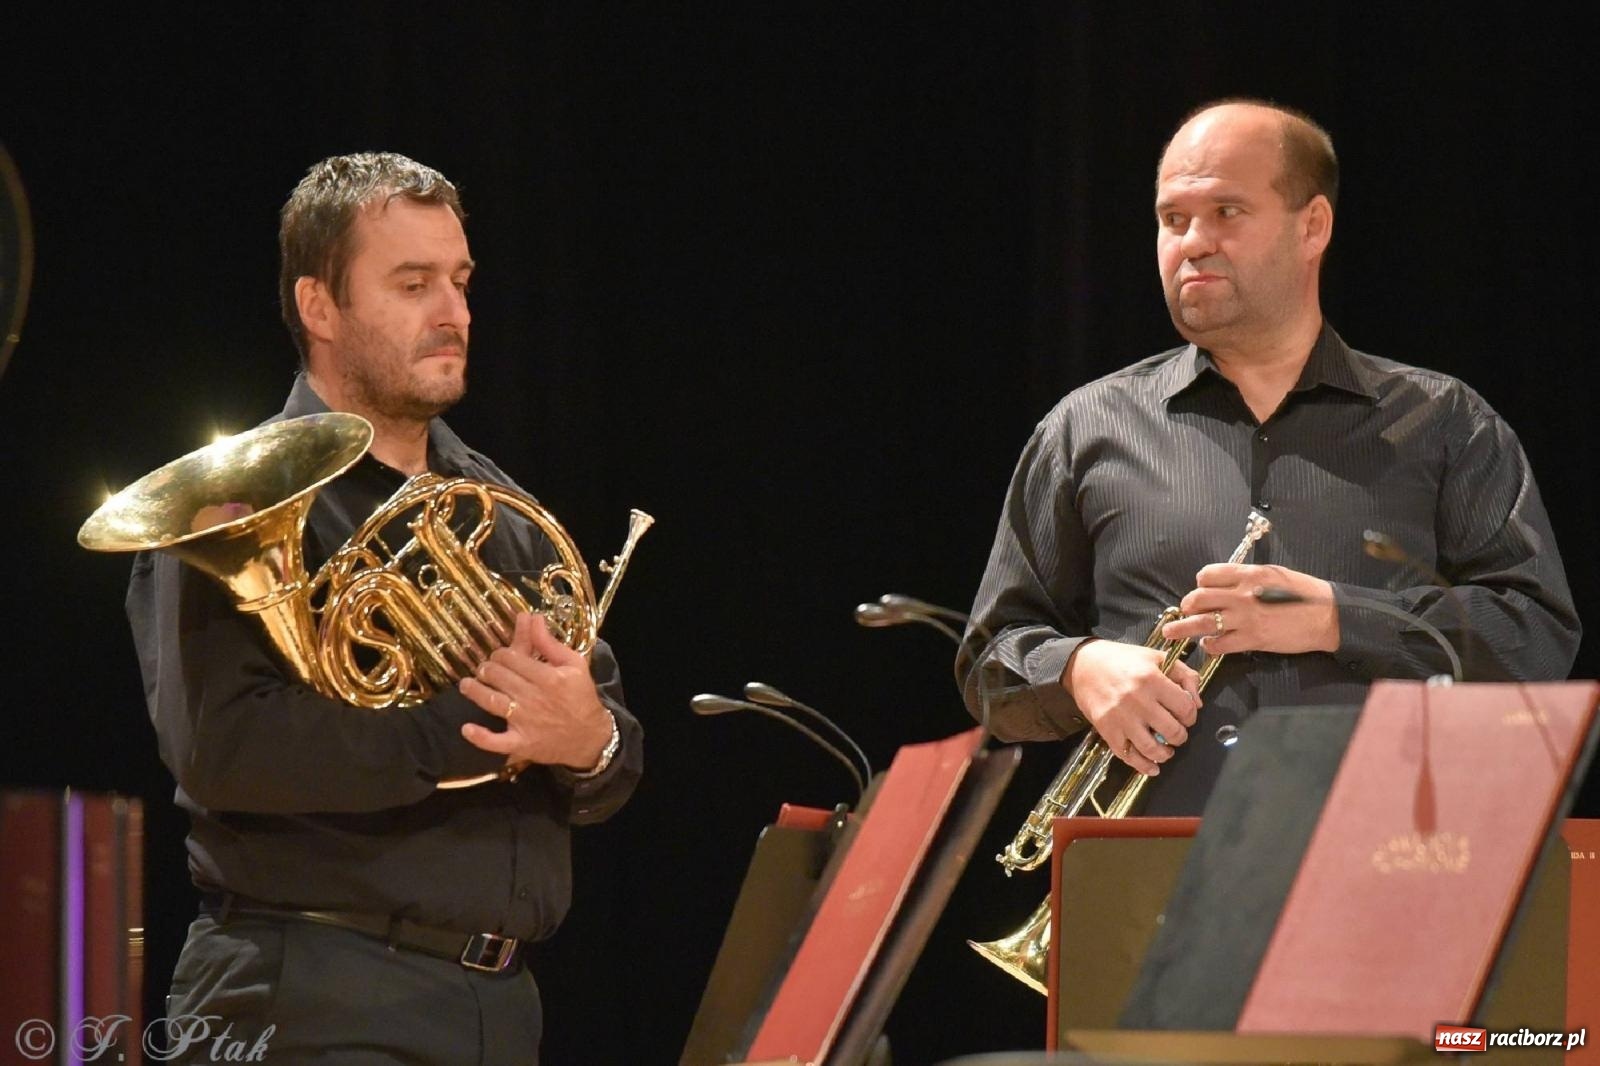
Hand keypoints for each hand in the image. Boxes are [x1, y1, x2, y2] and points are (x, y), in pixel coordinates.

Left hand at [457, 612, 613, 770]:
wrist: (590, 736)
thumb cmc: (581, 697)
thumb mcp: (574, 665)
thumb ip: (549, 643)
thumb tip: (532, 617)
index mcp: (548, 677)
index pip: (512, 658)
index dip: (500, 654)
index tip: (500, 656)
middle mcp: (534, 698)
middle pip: (498, 676)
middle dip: (487, 668)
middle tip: (486, 669)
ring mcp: (526, 722)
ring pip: (491, 702)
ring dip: (474, 690)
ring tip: (466, 684)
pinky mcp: (521, 743)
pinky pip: (496, 742)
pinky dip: (480, 737)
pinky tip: (467, 729)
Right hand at [1064, 639, 1200, 776]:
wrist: (1082, 664)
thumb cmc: (1121, 660)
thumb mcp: (1156, 657)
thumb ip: (1183, 675)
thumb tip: (1197, 702)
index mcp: (1152, 679)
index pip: (1185, 708)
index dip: (1191, 715)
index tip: (1186, 715)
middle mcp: (1138, 700)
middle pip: (1172, 731)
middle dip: (1180, 735)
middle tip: (1176, 732)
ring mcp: (1121, 718)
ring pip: (1152, 749)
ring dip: (1165, 754)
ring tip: (1166, 750)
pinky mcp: (1107, 729)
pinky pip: (1128, 755)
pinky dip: (1143, 766)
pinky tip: (1152, 768)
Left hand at [1161, 563, 1339, 654]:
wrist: (1326, 616)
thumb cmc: (1304, 593)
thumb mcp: (1273, 574)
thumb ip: (1247, 578)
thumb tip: (1226, 584)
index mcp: (1248, 574)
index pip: (1207, 575)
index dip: (1200, 584)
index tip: (1201, 590)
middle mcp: (1242, 595)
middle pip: (1198, 598)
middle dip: (1186, 605)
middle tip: (1184, 611)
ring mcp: (1245, 618)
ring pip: (1201, 622)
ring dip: (1182, 629)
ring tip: (1170, 633)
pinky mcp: (1251, 640)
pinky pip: (1219, 644)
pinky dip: (1209, 645)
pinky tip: (1209, 644)